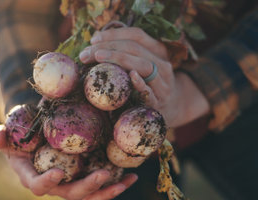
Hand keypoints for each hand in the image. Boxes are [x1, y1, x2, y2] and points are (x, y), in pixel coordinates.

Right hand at [0, 125, 137, 199]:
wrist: (35, 137)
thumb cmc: (18, 136)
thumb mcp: (5, 133)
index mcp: (31, 176)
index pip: (38, 186)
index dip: (47, 182)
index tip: (58, 173)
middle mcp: (54, 185)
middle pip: (71, 192)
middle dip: (87, 186)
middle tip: (103, 175)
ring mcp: (71, 183)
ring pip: (91, 195)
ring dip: (109, 190)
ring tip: (126, 181)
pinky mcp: (85, 177)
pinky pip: (102, 186)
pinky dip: (118, 183)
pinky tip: (133, 176)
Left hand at [79, 27, 209, 127]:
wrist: (170, 108)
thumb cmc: (147, 84)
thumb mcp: (140, 65)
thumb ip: (124, 53)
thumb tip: (94, 40)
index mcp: (157, 50)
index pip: (137, 35)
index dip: (114, 34)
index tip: (93, 39)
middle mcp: (163, 64)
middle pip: (136, 48)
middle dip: (109, 47)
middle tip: (87, 53)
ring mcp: (163, 83)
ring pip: (145, 65)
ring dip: (120, 59)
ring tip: (99, 58)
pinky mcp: (159, 102)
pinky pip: (150, 91)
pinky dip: (140, 83)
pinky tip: (129, 76)